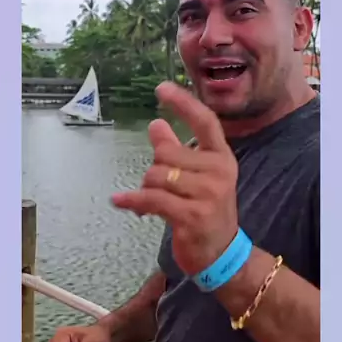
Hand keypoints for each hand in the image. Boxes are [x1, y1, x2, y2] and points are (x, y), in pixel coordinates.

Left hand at [112, 82, 238, 276]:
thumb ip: (177, 150)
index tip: (161, 89)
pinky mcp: (192, 216)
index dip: (183, 103)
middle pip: (167, 153)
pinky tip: (119, 201)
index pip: (205, 121)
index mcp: (222, 157)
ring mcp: (208, 194)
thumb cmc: (206, 209)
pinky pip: (152, 199)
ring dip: (146, 188)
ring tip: (153, 200)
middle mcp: (219, 171)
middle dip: (154, 167)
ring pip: (157, 176)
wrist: (221, 253)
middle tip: (159, 184)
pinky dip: (132, 200)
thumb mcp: (196, 176)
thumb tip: (155, 125)